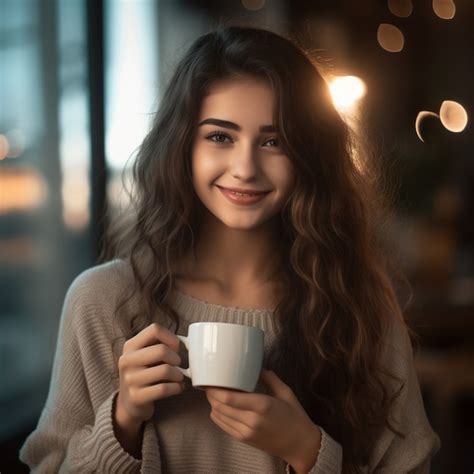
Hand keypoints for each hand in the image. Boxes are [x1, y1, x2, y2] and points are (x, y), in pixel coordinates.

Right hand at [116, 323, 184, 424]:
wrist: (129, 403)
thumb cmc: (145, 373)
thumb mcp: (146, 355)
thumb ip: (161, 345)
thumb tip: (186, 342)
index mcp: (130, 346)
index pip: (155, 329)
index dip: (171, 337)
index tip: (176, 347)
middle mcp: (127, 360)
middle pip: (162, 350)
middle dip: (176, 358)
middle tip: (178, 365)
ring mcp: (130, 379)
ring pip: (165, 370)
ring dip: (178, 375)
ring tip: (178, 377)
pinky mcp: (136, 397)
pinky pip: (164, 389)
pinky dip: (176, 388)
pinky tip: (177, 388)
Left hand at [204, 369, 320, 469]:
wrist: (300, 444)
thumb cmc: (294, 416)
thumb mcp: (286, 392)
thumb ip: (270, 378)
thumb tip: (256, 367)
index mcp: (263, 405)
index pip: (230, 398)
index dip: (216, 389)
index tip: (213, 379)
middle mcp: (252, 420)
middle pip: (220, 406)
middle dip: (211, 394)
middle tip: (210, 383)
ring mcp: (246, 432)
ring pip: (219, 416)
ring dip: (213, 403)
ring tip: (213, 392)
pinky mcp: (244, 439)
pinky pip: (223, 426)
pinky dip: (217, 415)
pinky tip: (219, 406)